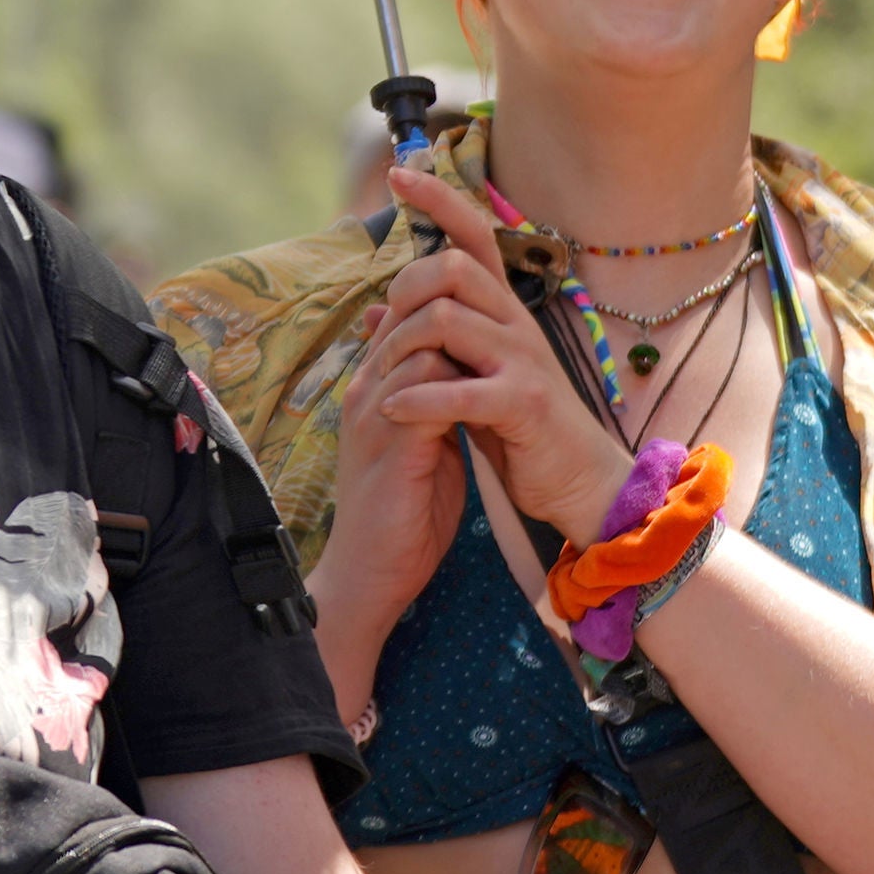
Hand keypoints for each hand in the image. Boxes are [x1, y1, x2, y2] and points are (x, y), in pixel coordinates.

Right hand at [311, 270, 468, 639]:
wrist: (373, 574)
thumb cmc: (405, 510)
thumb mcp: (425, 441)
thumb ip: (437, 398)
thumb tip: (464, 365)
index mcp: (375, 384)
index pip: (405, 311)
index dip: (450, 299)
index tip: (495, 304)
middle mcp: (367, 387)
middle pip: (410, 308)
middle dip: (462, 308)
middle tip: (506, 323)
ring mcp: (374, 410)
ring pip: (420, 338)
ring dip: (468, 346)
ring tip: (499, 362)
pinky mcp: (391, 440)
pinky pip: (425, 385)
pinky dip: (462, 384)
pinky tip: (490, 396)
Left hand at [367, 164, 634, 544]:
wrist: (580, 481)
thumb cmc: (520, 429)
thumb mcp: (469, 376)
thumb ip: (432, 343)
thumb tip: (374, 314)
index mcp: (504, 312)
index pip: (473, 236)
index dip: (438, 199)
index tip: (398, 171)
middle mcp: (516, 324)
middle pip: (453, 267)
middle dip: (406, 286)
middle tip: (387, 328)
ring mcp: (522, 361)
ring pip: (448, 320)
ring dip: (401, 346)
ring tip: (381, 379)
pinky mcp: (523, 404)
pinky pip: (460, 389)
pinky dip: (417, 399)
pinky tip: (395, 411)